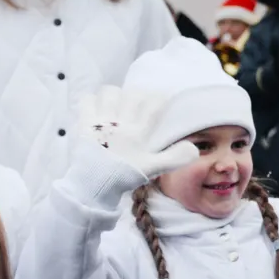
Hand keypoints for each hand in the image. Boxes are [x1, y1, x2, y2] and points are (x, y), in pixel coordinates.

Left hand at [77, 86, 197, 179]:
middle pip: (133, 95)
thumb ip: (174, 158)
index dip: (160, 98)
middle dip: (138, 95)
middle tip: (138, 102)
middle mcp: (120, 123)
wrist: (93, 186)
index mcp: (138, 133)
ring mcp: (101, 122)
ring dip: (115, 95)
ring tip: (116, 103)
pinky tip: (96, 108)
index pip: (153, 105)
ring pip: (110, 93)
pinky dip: (92, 100)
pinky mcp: (84, 123)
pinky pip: (87, 100)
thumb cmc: (123, 176)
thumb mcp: (152, 169)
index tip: (161, 99)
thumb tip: (195, 149)